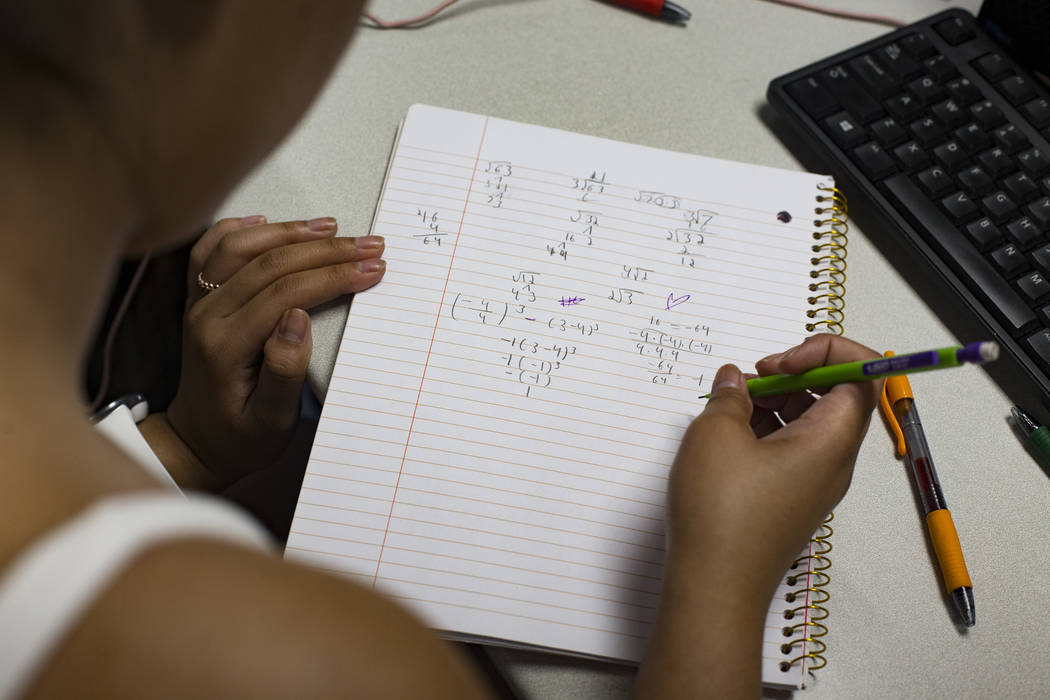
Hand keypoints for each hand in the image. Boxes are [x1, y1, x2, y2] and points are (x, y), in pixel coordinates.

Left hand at [158, 215, 385, 488]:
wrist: (198, 442)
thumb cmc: (239, 436)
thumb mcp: (271, 421)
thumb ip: (284, 371)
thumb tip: (298, 319)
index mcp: (225, 345)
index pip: (285, 292)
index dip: (332, 276)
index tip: (370, 269)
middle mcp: (206, 317)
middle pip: (268, 263)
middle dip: (326, 250)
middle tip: (369, 245)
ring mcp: (198, 304)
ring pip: (239, 247)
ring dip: (289, 231)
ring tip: (332, 227)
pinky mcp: (198, 300)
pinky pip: (210, 251)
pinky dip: (238, 229)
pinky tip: (266, 221)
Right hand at [667, 333, 880, 596]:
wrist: (715, 586)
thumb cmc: (722, 515)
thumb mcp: (716, 434)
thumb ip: (729, 395)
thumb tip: (734, 381)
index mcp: (831, 441)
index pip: (863, 376)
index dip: (826, 352)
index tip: (781, 360)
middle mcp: (833, 462)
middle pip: (834, 396)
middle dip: (791, 376)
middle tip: (749, 381)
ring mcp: (812, 483)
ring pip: (807, 422)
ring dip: (772, 403)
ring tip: (728, 410)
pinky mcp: (789, 498)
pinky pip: (789, 449)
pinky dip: (763, 431)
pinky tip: (726, 437)